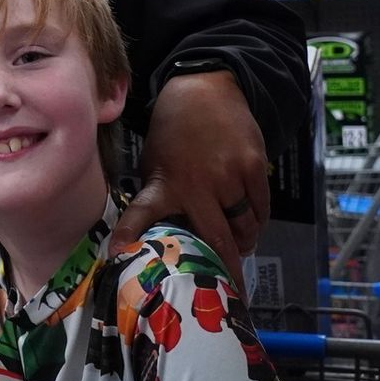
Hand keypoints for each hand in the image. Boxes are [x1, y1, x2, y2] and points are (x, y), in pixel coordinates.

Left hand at [112, 71, 267, 281]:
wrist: (206, 92)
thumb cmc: (173, 136)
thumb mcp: (154, 165)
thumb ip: (160, 199)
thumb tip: (157, 238)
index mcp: (164, 184)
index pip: (142, 213)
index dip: (129, 235)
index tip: (118, 255)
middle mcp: (196, 183)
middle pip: (217, 239)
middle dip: (227, 268)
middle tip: (231, 288)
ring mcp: (228, 175)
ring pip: (245, 227)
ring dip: (244, 242)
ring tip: (240, 244)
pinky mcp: (254, 166)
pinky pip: (262, 209)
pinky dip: (258, 221)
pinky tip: (250, 221)